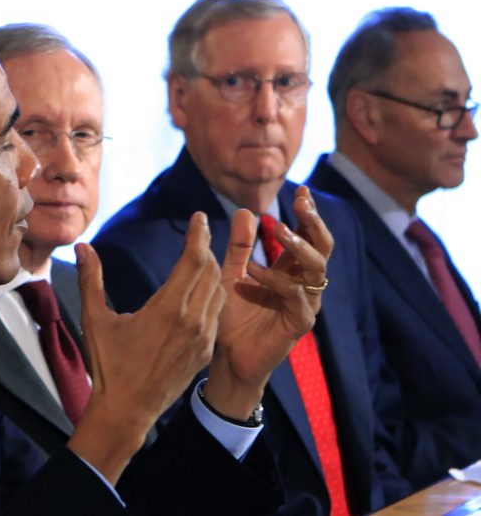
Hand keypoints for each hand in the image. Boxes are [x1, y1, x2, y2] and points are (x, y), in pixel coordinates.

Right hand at [67, 212, 224, 482]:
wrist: (127, 410)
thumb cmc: (108, 365)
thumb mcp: (95, 320)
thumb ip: (91, 280)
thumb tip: (82, 246)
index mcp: (167, 309)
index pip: (193, 261)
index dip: (198, 235)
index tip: (198, 217)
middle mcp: (192, 321)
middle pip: (210, 272)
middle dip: (205, 248)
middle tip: (199, 231)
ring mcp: (203, 338)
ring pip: (218, 292)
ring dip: (211, 271)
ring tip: (201, 256)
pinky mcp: (206, 352)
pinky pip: (217, 314)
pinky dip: (213, 295)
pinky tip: (202, 290)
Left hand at [204, 186, 333, 417]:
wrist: (225, 358)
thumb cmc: (231, 318)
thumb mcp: (231, 274)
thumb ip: (239, 246)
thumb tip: (244, 211)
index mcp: (290, 270)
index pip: (307, 236)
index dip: (307, 213)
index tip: (301, 189)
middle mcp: (302, 284)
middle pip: (322, 248)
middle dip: (313, 223)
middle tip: (301, 203)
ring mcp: (304, 304)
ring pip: (317, 269)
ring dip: (299, 247)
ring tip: (278, 230)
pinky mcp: (299, 324)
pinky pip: (296, 298)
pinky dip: (275, 281)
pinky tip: (252, 272)